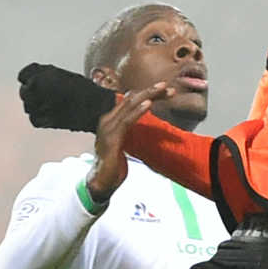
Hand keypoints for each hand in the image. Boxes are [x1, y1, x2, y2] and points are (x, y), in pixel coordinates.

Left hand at [19, 61, 118, 132]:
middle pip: (24, 91)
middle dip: (32, 92)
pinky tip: (51, 114)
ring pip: (28, 106)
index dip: (29, 78)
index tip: (31, 80)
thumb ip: (45, 74)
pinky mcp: (44, 121)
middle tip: (44, 94)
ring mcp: (39, 105)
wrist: (96, 107)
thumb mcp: (62, 74)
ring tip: (50, 104)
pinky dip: (40, 118)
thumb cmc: (84, 90)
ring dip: (36, 105)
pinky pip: (34, 119)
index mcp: (41, 75)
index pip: (23, 75)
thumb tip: (36, 77)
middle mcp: (37, 89)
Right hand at [88, 82, 173, 204]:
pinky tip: (148, 104)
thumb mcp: (123, 141)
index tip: (164, 91)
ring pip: (129, 105)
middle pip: (130, 99)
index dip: (147, 93)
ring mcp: (108, 128)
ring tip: (161, 89)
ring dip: (148, 96)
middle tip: (166, 86)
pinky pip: (127, 121)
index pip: (130, 100)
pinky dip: (138, 111)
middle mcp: (108, 120)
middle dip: (150, 91)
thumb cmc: (114, 164)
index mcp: (110, 120)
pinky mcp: (112, 138)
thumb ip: (129, 129)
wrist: (101, 182)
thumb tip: (140, 121)